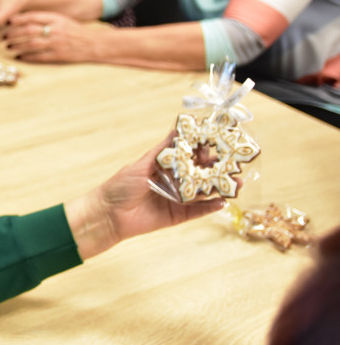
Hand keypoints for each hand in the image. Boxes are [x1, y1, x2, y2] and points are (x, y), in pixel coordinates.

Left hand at [4, 12, 96, 63]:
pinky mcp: (58, 55)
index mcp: (56, 18)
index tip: (8, 22)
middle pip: (29, 30)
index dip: (18, 19)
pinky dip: (27, 57)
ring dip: (17, 46)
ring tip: (9, 47)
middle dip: (14, 34)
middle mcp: (55, 29)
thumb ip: (47, 19)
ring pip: (31, 44)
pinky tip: (19, 57)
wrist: (94, 43)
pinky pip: (39, 56)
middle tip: (4, 36)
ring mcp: (57, 43)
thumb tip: (25, 20)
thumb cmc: (75, 31)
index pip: (33, 16)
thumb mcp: (62, 20)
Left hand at [65, 133, 224, 259]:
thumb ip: (163, 149)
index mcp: (167, 166)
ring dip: (221, 188)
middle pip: (202, 174)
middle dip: (219, 169)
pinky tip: (224, 201)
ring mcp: (178, 199)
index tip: (222, 142)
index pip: (191, 156)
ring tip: (237, 183)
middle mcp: (175, 182)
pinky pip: (198, 211)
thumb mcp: (142, 164)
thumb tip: (178, 128)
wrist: (108, 215)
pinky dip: (211, 207)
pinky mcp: (178, 216)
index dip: (206, 150)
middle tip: (236, 163)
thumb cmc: (120, 186)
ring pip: (204, 193)